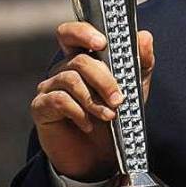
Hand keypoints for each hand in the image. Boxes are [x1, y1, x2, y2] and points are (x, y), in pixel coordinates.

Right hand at [30, 22, 154, 180]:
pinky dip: (78, 112)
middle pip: (78, 60)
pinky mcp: (41, 107)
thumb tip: (144, 36)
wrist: (102, 154)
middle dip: (103, 79)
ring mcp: (50, 87)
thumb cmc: (117, 114)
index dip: (84, 32)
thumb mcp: (136, 87)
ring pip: (70, 79)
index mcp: (84, 57)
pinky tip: (89, 124)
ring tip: (110, 116)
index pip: (72, 33)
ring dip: (94, 99)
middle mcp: (64, 68)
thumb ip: (141, 61)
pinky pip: (57, 100)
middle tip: (119, 99)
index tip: (102, 43)